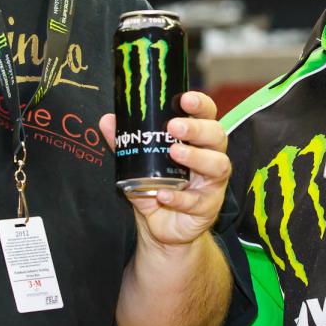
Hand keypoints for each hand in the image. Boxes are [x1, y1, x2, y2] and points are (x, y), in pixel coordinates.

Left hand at [101, 91, 231, 248]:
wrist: (160, 226)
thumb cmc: (157, 186)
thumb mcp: (139, 163)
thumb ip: (124, 142)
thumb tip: (107, 120)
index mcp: (198, 140)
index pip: (207, 115)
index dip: (200, 105)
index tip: (184, 99)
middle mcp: (211, 157)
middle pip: (217, 135)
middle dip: (198, 128)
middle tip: (174, 126)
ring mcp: (212, 184)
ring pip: (218, 165)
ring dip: (197, 157)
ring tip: (174, 152)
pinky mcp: (207, 208)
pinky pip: (197, 201)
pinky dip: (180, 198)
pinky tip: (163, 195)